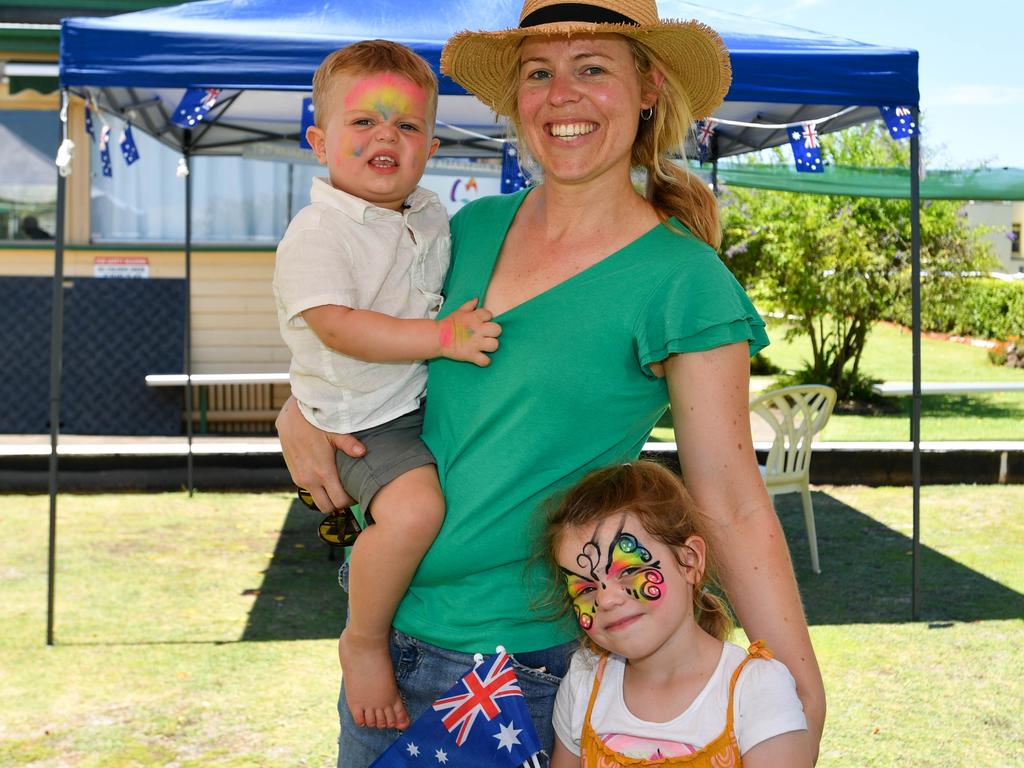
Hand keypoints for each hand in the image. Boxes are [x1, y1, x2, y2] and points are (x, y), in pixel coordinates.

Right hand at [275, 396, 364, 511]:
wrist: (291, 417)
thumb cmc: (316, 423)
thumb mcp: (335, 432)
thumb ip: (349, 444)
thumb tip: (362, 452)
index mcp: (323, 472)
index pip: (339, 501)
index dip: (350, 502)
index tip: (357, 494)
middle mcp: (310, 479)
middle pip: (327, 507)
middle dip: (339, 505)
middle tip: (349, 494)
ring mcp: (300, 479)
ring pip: (316, 500)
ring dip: (327, 497)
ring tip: (339, 486)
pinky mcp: (294, 475)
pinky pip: (309, 490)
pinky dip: (318, 489)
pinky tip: (326, 477)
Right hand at [437, 298, 500, 366]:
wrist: (437, 337)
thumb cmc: (448, 324)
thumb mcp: (459, 311)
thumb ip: (469, 305)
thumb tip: (477, 299)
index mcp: (475, 317)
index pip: (489, 314)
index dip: (487, 318)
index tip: (482, 322)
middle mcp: (478, 330)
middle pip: (497, 330)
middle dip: (494, 332)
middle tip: (487, 335)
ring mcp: (475, 343)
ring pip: (494, 345)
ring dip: (491, 346)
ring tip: (484, 346)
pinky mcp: (471, 355)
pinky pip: (485, 361)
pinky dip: (484, 361)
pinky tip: (480, 357)